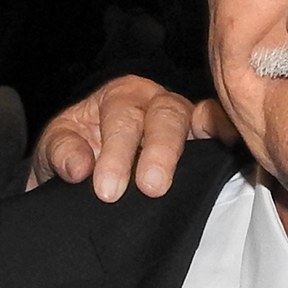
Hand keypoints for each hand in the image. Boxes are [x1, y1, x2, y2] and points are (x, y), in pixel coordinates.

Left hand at [30, 77, 234, 200]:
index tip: (106, 190)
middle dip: (157, 152)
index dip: (116, 154)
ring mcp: (182, 118)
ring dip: (190, 151)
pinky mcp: (203, 137)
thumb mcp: (55, 150)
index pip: (122, 118)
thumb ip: (61, 153)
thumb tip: (78, 168)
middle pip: (164, 116)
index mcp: (117, 97)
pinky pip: (218, 127)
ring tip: (186, 179)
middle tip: (149, 188)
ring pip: (194, 119)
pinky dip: (225, 132)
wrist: (85, 177)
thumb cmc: (76, 154)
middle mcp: (153, 101)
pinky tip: (232, 144)